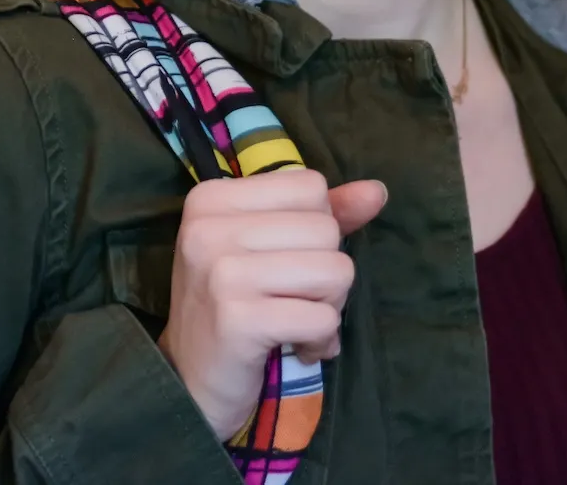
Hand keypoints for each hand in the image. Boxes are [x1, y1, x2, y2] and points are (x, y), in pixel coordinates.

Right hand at [155, 170, 386, 440]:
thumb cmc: (232, 305)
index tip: (286, 260)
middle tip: (293, 299)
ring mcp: (220, 273)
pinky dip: (321, 339)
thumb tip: (376, 192)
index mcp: (211, 197)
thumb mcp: (264, 247)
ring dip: (329, 307)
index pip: (309, 186)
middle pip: (326, 229)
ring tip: (296, 321)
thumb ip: (320, 215)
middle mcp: (209, 227)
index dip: (315, 227)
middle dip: (326, 272)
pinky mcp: (238, 319)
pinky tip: (297, 347)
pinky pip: (323, 318)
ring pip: (334, 271)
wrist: (190, 381)